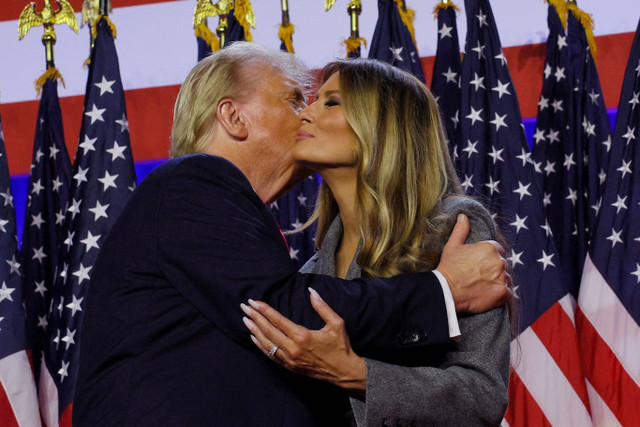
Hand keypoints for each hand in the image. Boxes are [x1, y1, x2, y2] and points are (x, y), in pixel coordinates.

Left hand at [240, 288, 366, 393]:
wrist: (343, 372)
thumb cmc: (341, 347)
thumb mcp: (336, 323)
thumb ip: (322, 307)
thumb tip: (311, 291)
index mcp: (302, 336)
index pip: (277, 320)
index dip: (264, 310)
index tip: (254, 302)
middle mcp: (292, 348)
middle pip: (268, 330)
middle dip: (255, 317)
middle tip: (244, 307)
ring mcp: (289, 359)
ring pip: (266, 343)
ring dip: (254, 330)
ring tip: (245, 319)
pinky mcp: (289, 367)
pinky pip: (270, 355)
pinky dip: (260, 345)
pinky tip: (254, 337)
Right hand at [436, 214, 511, 313]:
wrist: (447, 290)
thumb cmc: (449, 267)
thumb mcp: (452, 245)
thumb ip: (461, 230)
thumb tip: (463, 216)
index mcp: (489, 248)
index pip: (498, 250)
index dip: (489, 257)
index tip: (480, 264)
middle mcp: (499, 261)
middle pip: (502, 264)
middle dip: (494, 269)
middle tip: (479, 276)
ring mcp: (502, 277)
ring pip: (506, 278)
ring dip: (499, 281)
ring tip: (484, 286)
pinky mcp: (502, 293)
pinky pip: (508, 293)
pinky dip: (501, 294)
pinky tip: (489, 294)